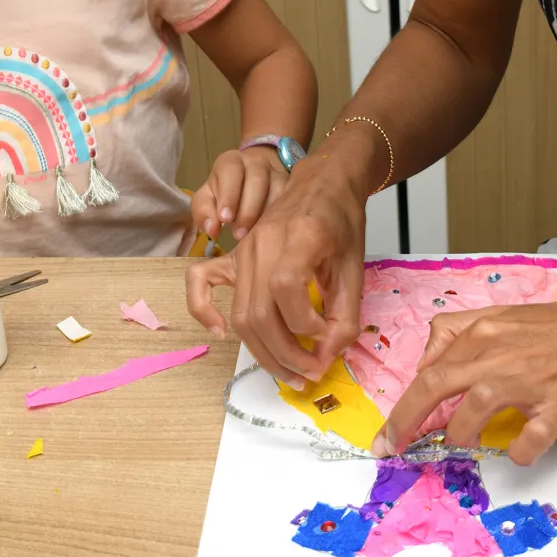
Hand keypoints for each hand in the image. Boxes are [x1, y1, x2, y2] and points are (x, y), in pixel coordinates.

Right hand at [186, 156, 368, 389]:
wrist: (323, 183)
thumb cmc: (342, 221)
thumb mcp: (355, 266)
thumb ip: (344, 313)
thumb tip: (327, 354)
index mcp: (300, 236)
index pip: (287, 288)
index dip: (306, 323)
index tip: (327, 334)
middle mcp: (263, 242)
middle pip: (260, 312)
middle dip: (287, 355)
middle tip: (311, 373)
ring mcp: (243, 249)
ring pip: (240, 314)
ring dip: (264, 353)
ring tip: (291, 373)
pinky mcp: (233, 256)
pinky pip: (201, 283)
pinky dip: (204, 312)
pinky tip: (222, 334)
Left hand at [191, 146, 289, 241]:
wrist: (253, 175)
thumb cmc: (226, 191)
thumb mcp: (208, 197)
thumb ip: (204, 212)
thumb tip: (211, 229)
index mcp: (230, 162)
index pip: (230, 172)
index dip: (229, 195)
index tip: (225, 219)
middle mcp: (256, 162)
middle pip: (256, 180)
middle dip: (248, 210)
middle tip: (239, 234)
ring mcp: (277, 171)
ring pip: (277, 188)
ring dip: (266, 214)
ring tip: (257, 236)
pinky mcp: (292, 183)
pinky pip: (292, 197)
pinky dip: (284, 213)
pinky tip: (275, 229)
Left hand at [374, 287, 556, 465]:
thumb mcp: (511, 316)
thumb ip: (465, 333)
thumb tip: (429, 363)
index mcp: (488, 330)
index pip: (430, 368)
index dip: (404, 404)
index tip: (392, 429)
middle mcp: (502, 353)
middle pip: (436, 387)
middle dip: (405, 423)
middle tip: (390, 448)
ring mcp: (530, 381)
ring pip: (472, 412)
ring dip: (461, 435)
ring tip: (466, 443)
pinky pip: (525, 441)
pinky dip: (518, 452)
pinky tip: (523, 447)